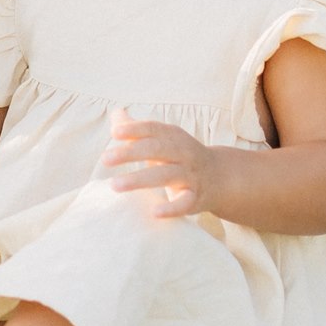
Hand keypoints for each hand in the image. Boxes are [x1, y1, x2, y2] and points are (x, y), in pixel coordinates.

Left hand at [102, 110, 230, 218]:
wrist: (220, 177)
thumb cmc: (180, 156)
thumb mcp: (164, 139)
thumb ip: (138, 129)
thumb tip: (116, 114)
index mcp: (173, 136)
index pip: (153, 129)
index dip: (135, 129)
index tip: (114, 133)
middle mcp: (184, 153)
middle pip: (157, 149)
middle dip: (131, 153)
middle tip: (105, 159)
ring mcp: (191, 175)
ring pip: (166, 175)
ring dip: (139, 180)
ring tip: (114, 185)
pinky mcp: (196, 198)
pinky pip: (185, 203)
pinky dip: (171, 208)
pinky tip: (154, 212)